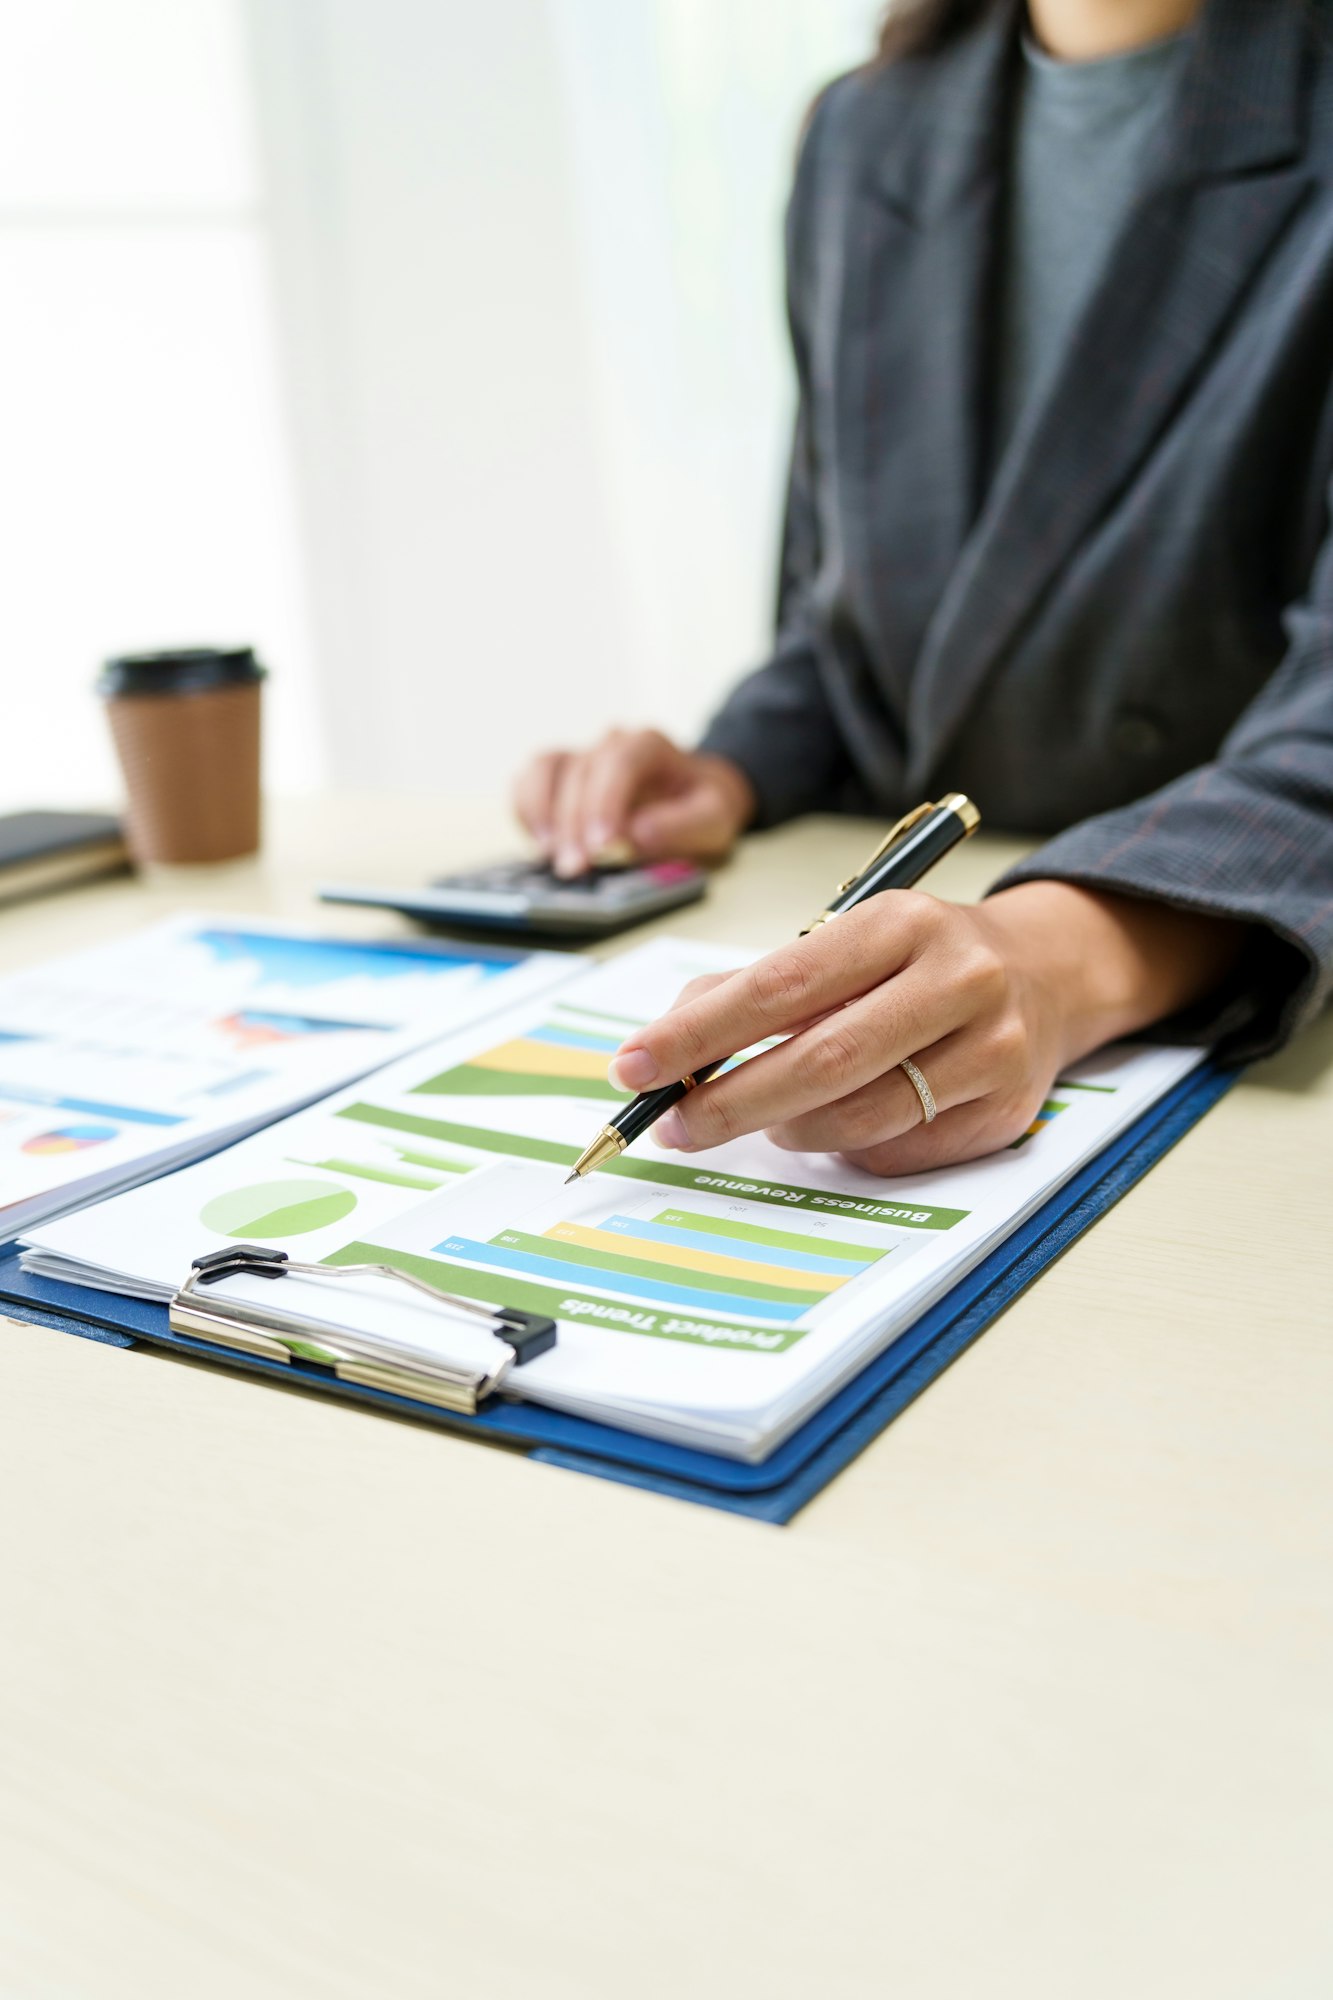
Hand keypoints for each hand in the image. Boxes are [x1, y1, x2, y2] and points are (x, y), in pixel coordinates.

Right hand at [513, 729, 755, 876]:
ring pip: (545, 769)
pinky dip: (527, 811)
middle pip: (580, 772)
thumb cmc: (703, 806)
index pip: (619, 762)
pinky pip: (528, 781)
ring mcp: (581, 757)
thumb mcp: (715, 818)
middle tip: (577, 868)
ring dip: (542, 814)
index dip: (605, 803)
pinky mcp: (559, 777)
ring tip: (553, 857)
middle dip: (575, 824)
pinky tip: (541, 844)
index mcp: (649, 744)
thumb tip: (636, 835)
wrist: (694, 798)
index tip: (603, 846)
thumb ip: (683, 825)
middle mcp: (610, 742)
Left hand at [606, 882, 1244, 1175]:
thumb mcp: (845, 942)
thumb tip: (667, 1046)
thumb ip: (754, 987)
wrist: (1047, 973)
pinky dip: (848, 1148)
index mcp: (900, 922)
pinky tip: (837, 1124)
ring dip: (788, 1129)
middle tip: (674, 1124)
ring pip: (859, 1116)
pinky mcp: (1005, 1110)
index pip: (779, 984)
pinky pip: (898, 1150)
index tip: (635, 1065)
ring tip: (759, 1120)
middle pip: (820, 1060)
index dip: (699, 1033)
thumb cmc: (918, 961)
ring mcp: (990, 1048)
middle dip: (730, 1101)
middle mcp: (956, 979)